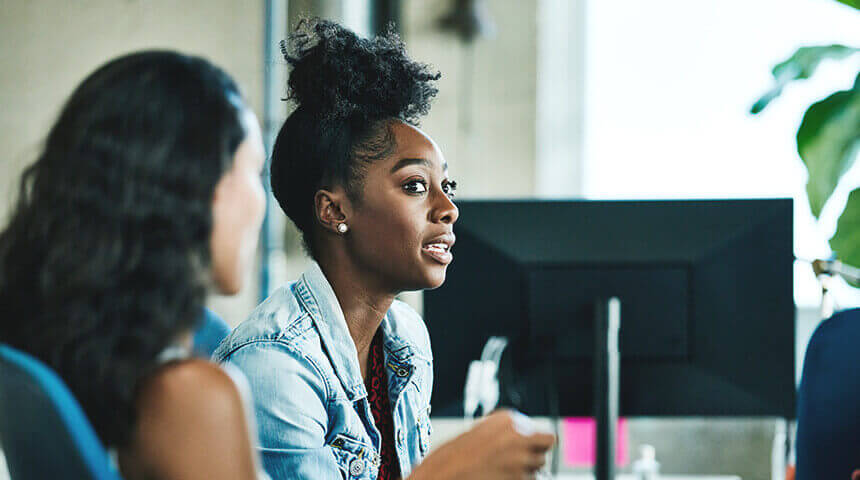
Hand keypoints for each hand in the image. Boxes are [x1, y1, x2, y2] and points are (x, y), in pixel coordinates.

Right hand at [409, 410, 554, 479]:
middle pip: (544, 452)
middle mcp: (519, 436)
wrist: (442, 476)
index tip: (526, 450)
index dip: (534, 445)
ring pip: (538, 470)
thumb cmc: (453, 457)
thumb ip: (505, 434)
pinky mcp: (519, 479)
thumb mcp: (479, 433)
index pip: (545, 436)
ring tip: (502, 473)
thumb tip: (525, 440)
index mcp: (508, 420)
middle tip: (515, 464)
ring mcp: (521, 460)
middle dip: (532, 458)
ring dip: (525, 473)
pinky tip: (500, 478)